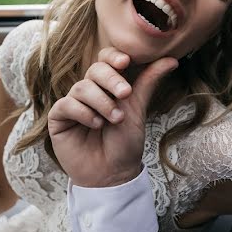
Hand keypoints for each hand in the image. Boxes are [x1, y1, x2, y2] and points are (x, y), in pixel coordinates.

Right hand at [48, 47, 176, 187]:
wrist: (112, 174)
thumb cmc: (125, 142)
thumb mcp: (138, 109)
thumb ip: (149, 82)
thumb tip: (172, 59)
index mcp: (108, 85)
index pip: (106, 59)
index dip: (113, 56)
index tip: (126, 61)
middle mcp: (89, 91)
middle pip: (95, 69)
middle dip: (111, 79)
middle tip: (125, 94)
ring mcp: (73, 103)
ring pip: (82, 87)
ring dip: (102, 102)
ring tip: (115, 120)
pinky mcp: (59, 118)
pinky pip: (66, 104)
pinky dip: (83, 113)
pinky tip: (96, 125)